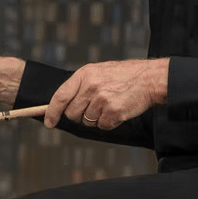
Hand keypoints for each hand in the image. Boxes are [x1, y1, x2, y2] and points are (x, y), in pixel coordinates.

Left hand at [44, 58, 168, 130]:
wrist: (149, 78)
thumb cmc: (123, 76)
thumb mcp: (97, 72)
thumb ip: (80, 86)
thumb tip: (63, 104)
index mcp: (84, 75)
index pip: (60, 97)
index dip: (51, 112)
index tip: (48, 122)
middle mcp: (90, 87)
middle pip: (72, 113)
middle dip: (79, 115)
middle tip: (92, 107)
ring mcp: (102, 100)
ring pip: (87, 121)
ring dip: (96, 118)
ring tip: (109, 104)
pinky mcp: (114, 112)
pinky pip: (102, 126)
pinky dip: (108, 122)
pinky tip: (117, 110)